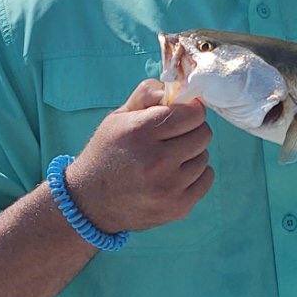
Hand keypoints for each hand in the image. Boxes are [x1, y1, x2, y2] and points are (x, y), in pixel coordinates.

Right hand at [64, 79, 213, 234]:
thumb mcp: (118, 117)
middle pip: (203, 134)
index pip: (193, 114)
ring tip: (169, 158)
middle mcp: (156, 161)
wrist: (90, 203)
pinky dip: (195, 174)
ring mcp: (169, 188)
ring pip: (204, 157)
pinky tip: (175, 175)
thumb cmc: (106, 153)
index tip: (183, 113)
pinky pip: (206, 179)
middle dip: (192, 130)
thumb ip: (148, 95)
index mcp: (140, 132)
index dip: (190, 110)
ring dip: (191, 154)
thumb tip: (181, 88)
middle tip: (174, 136)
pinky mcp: (178, 208)